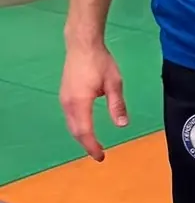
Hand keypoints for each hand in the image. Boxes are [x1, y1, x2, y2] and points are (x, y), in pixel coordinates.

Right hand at [59, 43, 126, 160]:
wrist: (82, 45)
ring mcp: (63, 100)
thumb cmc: (100, 62)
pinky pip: (70, 117)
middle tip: (99, 154)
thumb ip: (117, 105)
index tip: (101, 156)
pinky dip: (77, 127)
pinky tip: (86, 128)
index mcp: (80, 103)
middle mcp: (68, 104)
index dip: (92, 146)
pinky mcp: (64, 95)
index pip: (85, 131)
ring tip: (93, 144)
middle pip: (75, 131)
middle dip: (86, 144)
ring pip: (71, 125)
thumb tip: (122, 125)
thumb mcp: (114, 83)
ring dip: (81, 136)